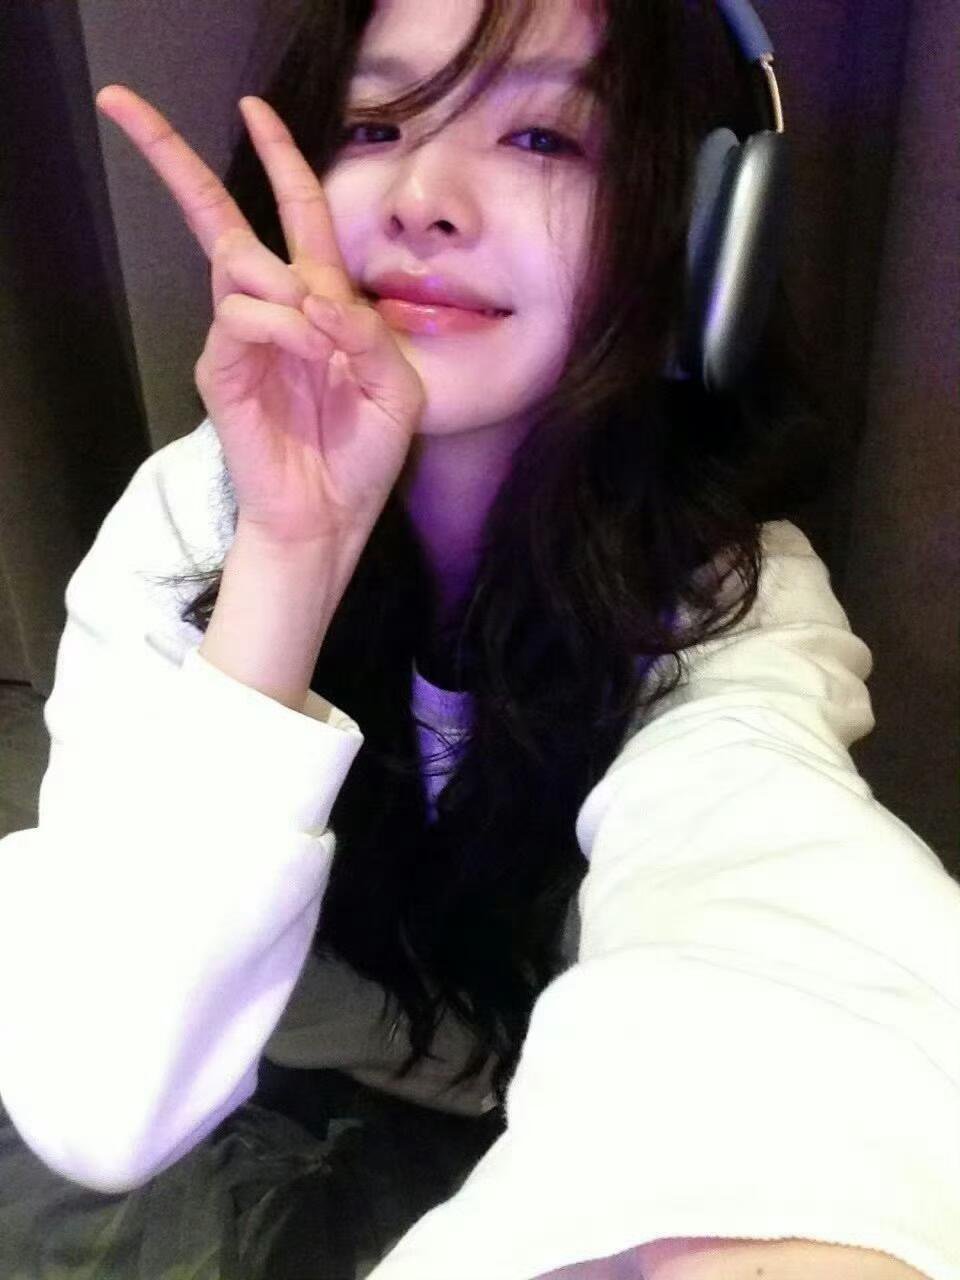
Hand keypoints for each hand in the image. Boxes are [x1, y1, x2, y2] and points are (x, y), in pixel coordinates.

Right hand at [95, 85, 424, 547]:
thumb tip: (322, 296)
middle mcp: (276, 310)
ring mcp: (242, 337)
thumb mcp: (399, 389)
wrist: (333, 513)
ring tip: (324, 340)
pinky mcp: (221, 368)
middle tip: (124, 102)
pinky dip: (282, 325)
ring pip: (239, 262)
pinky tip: (309, 352)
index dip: (278, 160)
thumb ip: (371, 334)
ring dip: (289, 287)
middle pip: (220, 218)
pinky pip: (240, 316)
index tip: (253, 108)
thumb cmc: (365, 452)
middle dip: (174, 160)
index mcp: (321, 303)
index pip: (296, 215)